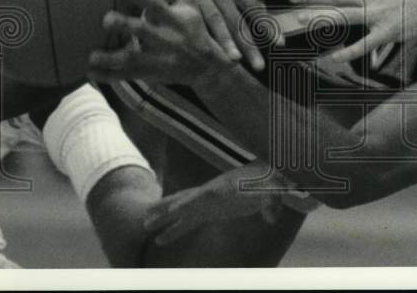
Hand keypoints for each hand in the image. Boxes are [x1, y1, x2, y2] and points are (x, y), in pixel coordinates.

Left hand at [88, 0, 235, 84]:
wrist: (209, 66)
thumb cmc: (195, 26)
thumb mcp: (190, 2)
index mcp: (178, 20)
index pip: (160, 7)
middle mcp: (169, 40)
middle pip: (145, 32)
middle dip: (126, 26)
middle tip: (106, 19)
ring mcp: (160, 60)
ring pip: (134, 60)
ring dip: (111, 58)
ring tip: (91, 56)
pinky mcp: (152, 74)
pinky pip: (128, 76)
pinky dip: (109, 75)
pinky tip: (90, 71)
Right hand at [144, 162, 283, 244]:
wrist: (267, 176)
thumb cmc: (269, 181)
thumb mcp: (273, 189)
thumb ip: (271, 202)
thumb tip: (273, 217)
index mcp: (224, 188)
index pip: (202, 195)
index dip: (189, 202)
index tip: (175, 209)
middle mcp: (211, 194)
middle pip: (184, 201)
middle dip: (166, 209)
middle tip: (146, 218)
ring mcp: (209, 203)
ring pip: (181, 211)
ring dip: (164, 220)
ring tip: (144, 227)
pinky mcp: (211, 212)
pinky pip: (188, 222)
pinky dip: (174, 231)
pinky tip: (161, 240)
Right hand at [149, 0, 280, 70]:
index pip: (255, 8)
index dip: (267, 26)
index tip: (280, 44)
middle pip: (238, 19)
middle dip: (250, 44)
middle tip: (260, 66)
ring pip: (216, 19)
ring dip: (225, 41)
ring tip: (233, 61)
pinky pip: (190, 14)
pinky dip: (196, 30)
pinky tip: (199, 46)